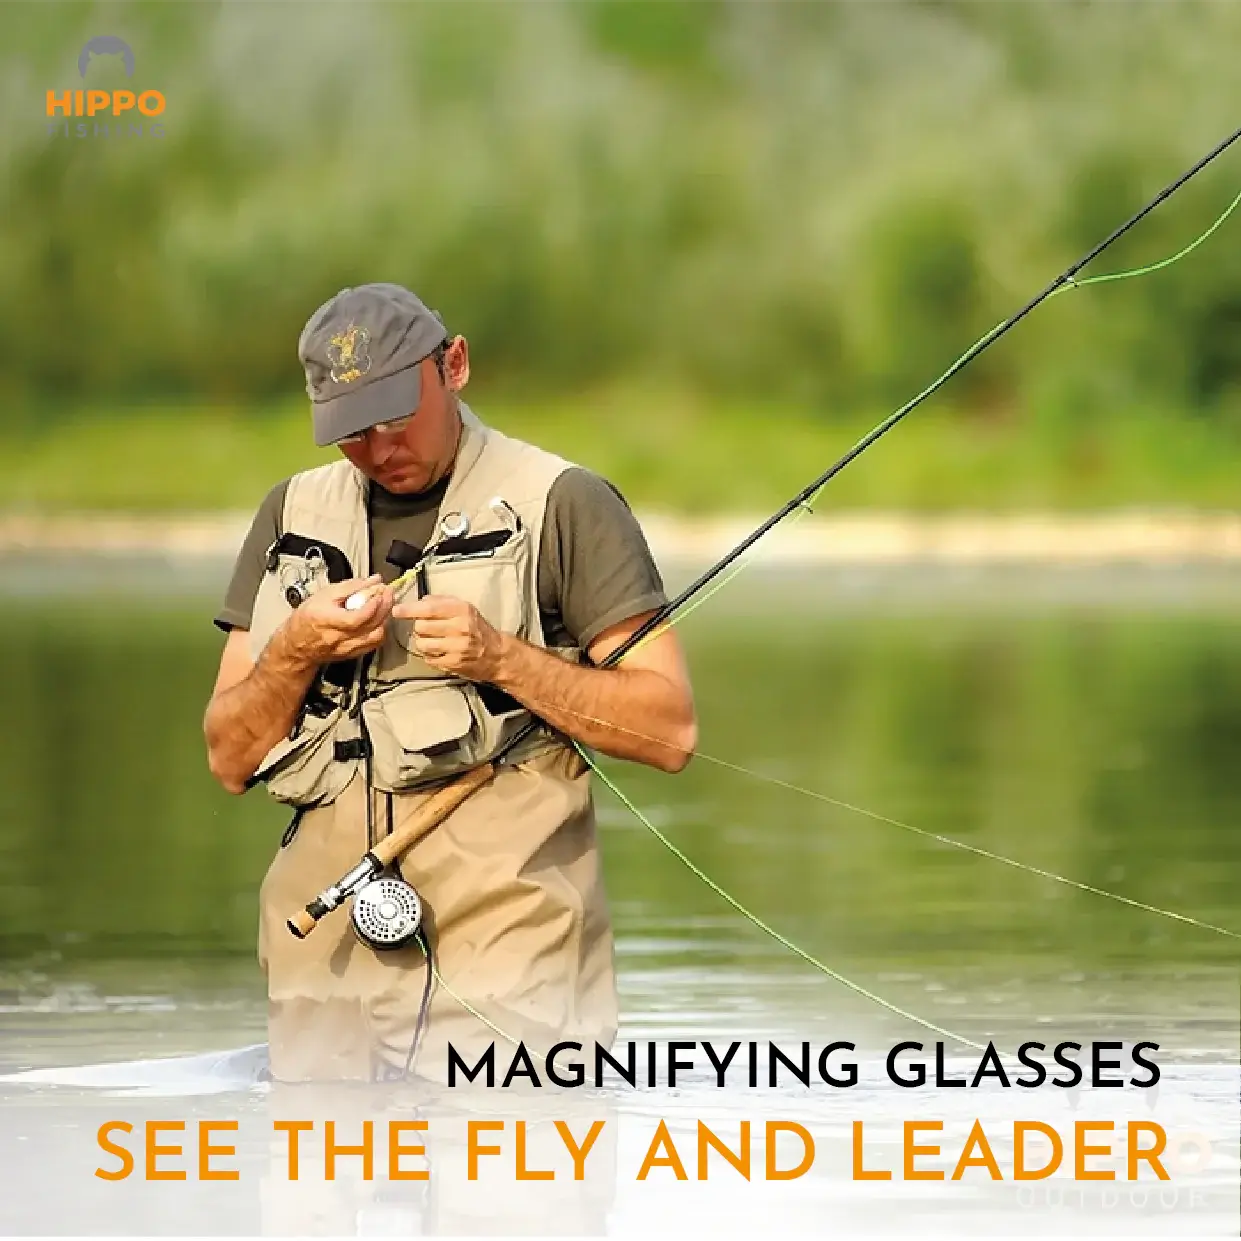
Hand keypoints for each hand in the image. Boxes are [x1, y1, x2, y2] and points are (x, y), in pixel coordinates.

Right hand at [283, 575, 394, 665]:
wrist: (297, 643)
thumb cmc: (307, 618)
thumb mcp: (324, 594)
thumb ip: (350, 587)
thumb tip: (372, 580)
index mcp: (327, 621)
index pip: (355, 618)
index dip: (372, 605)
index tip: (379, 592)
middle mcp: (338, 638)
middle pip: (370, 626)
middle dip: (384, 606)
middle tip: (387, 592)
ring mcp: (347, 648)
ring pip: (376, 636)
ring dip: (385, 618)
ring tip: (385, 604)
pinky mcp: (353, 654)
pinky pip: (374, 644)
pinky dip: (381, 629)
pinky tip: (380, 619)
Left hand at [391, 593, 506, 679]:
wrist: (496, 654)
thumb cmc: (477, 628)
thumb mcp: (465, 608)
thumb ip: (442, 602)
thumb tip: (420, 601)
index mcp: (462, 610)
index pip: (430, 609)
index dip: (410, 610)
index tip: (396, 610)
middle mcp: (460, 628)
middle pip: (421, 627)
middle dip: (418, 627)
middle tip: (425, 628)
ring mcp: (456, 648)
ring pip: (422, 644)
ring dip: (422, 642)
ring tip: (431, 640)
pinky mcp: (453, 664)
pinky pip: (428, 658)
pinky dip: (429, 654)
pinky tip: (438, 651)